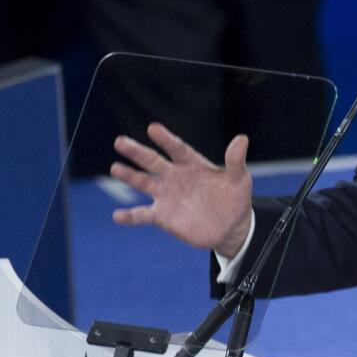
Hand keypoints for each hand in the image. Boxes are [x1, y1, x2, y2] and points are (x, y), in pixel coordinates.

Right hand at [110, 122, 252, 257]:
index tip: (153, 128)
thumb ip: (235, 161)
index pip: (177, 149)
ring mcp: (167, 196)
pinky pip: (143, 215)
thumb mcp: (239, 179)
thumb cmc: (235, 198)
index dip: (166, 139)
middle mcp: (175, 177)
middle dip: (137, 152)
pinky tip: (117, 216)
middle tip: (120, 141)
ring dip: (129, 176)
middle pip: (153, 162)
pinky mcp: (163, 216)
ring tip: (115, 168)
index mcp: (192, 164)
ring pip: (143, 183)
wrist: (230, 227)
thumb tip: (242, 139)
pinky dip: (129, 216)